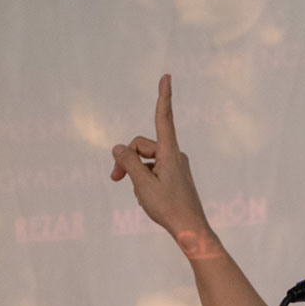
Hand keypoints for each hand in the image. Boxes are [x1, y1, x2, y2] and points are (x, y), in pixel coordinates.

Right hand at [110, 75, 215, 253]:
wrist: (191, 229)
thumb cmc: (169, 208)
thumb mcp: (142, 185)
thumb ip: (128, 163)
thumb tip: (118, 147)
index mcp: (170, 152)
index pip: (164, 118)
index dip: (163, 96)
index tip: (167, 77)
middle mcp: (175, 155)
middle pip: (142, 145)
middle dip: (126, 159)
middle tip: (114, 179)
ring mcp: (175, 165)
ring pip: (146, 160)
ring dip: (135, 174)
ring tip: (138, 195)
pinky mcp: (175, 176)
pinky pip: (153, 171)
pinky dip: (144, 181)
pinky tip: (146, 198)